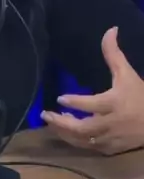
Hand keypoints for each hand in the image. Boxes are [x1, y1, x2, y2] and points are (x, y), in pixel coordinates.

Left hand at [40, 27, 143, 154]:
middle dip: (62, 122)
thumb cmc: (140, 96)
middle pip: (83, 128)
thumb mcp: (127, 73)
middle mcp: (112, 123)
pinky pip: (88, 147)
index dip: (76, 102)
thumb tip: (110, 30)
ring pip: (83, 140)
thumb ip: (114, 54)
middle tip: (45, 114)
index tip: (60, 98)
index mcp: (116, 103)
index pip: (93, 104)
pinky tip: (66, 131)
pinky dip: (75, 140)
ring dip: (64, 132)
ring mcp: (110, 138)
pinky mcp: (110, 149)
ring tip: (51, 121)